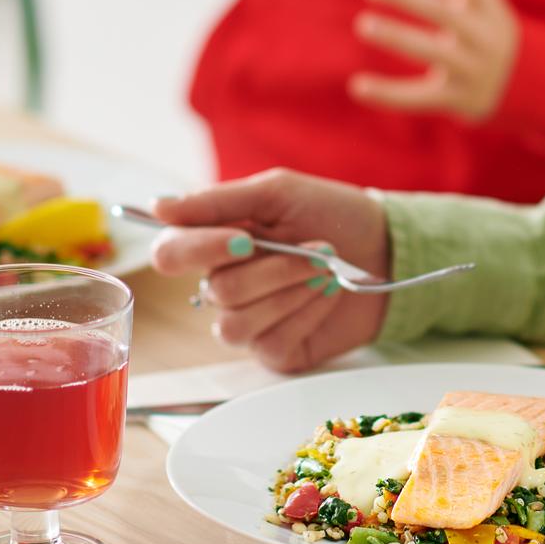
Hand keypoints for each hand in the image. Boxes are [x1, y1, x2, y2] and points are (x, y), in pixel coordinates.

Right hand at [147, 169, 389, 371]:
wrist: (386, 249)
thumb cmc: (331, 213)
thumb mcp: (277, 193)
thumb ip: (218, 202)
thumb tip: (158, 205)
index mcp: (214, 240)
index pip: (170, 253)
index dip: (199, 249)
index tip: (246, 238)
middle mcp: (222, 284)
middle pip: (217, 290)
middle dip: (275, 268)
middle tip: (317, 248)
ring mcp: (248, 321)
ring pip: (237, 323)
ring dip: (291, 291)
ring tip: (326, 270)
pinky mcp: (275, 350)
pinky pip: (271, 343)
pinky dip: (306, 314)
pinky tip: (327, 295)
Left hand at [349, 0, 520, 121]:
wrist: (531, 87)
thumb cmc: (488, 33)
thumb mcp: (482, 5)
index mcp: (494, 10)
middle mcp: (487, 38)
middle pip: (447, 13)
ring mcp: (474, 71)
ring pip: (432, 52)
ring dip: (397, 36)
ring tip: (362, 23)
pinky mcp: (458, 100)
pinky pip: (419, 98)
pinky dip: (387, 93)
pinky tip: (357, 86)